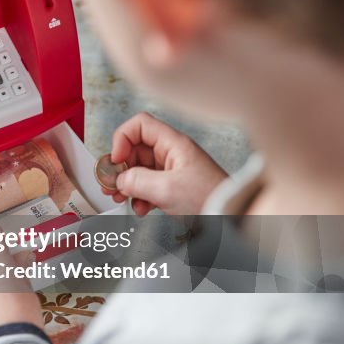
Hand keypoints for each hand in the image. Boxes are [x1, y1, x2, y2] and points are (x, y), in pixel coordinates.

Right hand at [104, 112, 227, 214]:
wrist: (232, 219)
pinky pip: (148, 186)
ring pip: (139, 169)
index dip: (122, 138)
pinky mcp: (173, 187)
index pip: (140, 125)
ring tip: (120, 197)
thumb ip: (137, 181)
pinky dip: (139, 196)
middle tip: (111, 183)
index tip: (116, 159)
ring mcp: (172, 170)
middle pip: (135, 149)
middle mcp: (172, 153)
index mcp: (174, 144)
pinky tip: (141, 207)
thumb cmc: (209, 198)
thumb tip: (119, 180)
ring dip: (126, 183)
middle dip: (120, 166)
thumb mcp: (167, 189)